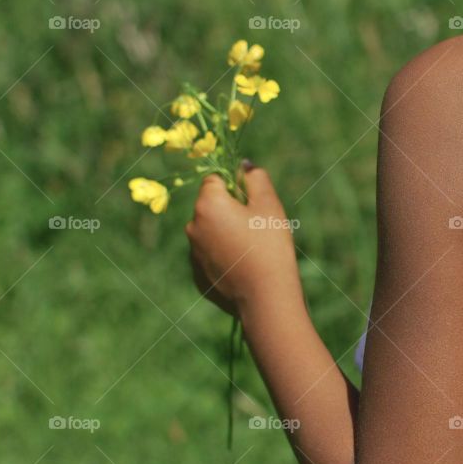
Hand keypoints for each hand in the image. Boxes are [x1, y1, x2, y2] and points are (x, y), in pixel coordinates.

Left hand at [185, 166, 301, 316]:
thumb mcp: (270, 205)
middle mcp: (193, 227)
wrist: (265, 298)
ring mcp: (193, 254)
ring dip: (226, 234)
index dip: (234, 185)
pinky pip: (210, 257)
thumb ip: (256, 178)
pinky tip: (245, 267)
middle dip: (230, 210)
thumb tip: (243, 165)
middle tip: (257, 227)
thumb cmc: (269, 246)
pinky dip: (224, 257)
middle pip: (210, 207)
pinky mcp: (198, 276)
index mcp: (207, 205)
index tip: (253, 201)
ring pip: (210, 232)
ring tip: (253, 250)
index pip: (213, 180)